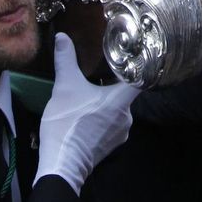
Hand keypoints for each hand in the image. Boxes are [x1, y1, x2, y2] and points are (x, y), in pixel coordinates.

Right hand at [35, 33, 138, 191]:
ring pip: (116, 108)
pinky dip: (101, 114)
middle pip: (125, 92)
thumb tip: (62, 36)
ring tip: (90, 88)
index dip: (136, 64)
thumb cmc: (67, 123)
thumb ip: (65, 59)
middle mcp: (127, 117)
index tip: (129, 54)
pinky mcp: (110, 145)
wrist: (61, 164)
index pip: (139, 77)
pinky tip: (86, 110)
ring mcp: (120, 133)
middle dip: (112, 81)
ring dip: (105, 99)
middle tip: (100, 67)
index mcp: (122, 101)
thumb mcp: (64, 86)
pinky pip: (110, 122)